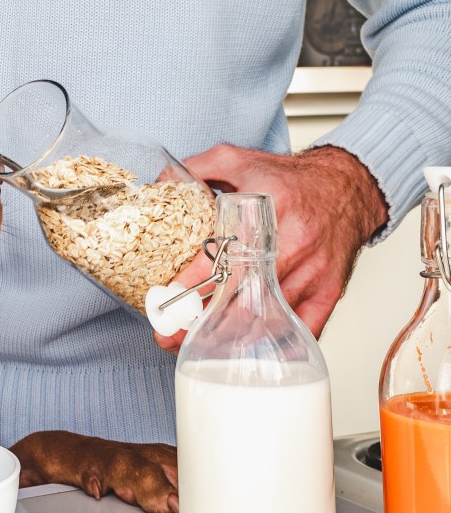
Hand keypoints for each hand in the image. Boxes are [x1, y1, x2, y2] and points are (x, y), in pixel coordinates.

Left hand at [154, 144, 388, 351]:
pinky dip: (270, 344)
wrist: (349, 187)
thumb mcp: (242, 161)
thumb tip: (162, 178)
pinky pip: (300, 328)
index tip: (167, 301)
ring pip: (266, 320)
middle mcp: (291, 245)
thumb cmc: (293, 181)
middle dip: (200, 324)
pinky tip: (242, 351)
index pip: (222, 258)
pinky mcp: (328, 292)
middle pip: (241, 299)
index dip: (191, 285)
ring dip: (228, 340)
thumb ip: (200, 167)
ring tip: (194, 346)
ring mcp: (313, 273)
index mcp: (266, 211)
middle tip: (168, 336)